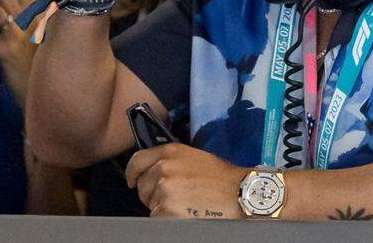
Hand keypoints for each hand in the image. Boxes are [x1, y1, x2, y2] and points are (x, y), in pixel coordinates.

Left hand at [125, 143, 244, 218]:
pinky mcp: (167, 210)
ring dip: (161, 208)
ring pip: (150, 205)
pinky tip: (185, 215)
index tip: (132, 180)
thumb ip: (172, 161)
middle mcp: (164, 168)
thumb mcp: (195, 158)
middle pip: (143, 186)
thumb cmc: (223, 178)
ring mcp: (164, 190)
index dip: (133, 173)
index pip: (138, 161)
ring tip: (185, 205)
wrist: (240, 193)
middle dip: (153, 194)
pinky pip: (157, 218)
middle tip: (176, 197)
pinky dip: (167, 219)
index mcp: (171, 152)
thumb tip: (155, 171)